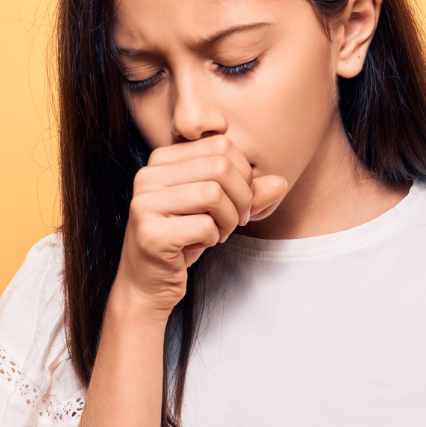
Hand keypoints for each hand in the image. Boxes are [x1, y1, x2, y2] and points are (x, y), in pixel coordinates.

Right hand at [111, 134, 286, 318]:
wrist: (148, 283)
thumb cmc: (185, 238)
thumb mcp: (221, 209)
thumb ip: (249, 193)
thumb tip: (281, 182)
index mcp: (162, 159)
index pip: (220, 143)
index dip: (243, 173)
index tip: (239, 200)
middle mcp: (148, 175)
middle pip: (220, 166)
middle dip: (241, 197)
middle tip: (237, 220)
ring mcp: (145, 203)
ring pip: (214, 194)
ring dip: (229, 220)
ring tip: (219, 233)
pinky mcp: (150, 233)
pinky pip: (204, 226)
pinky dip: (212, 238)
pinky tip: (198, 245)